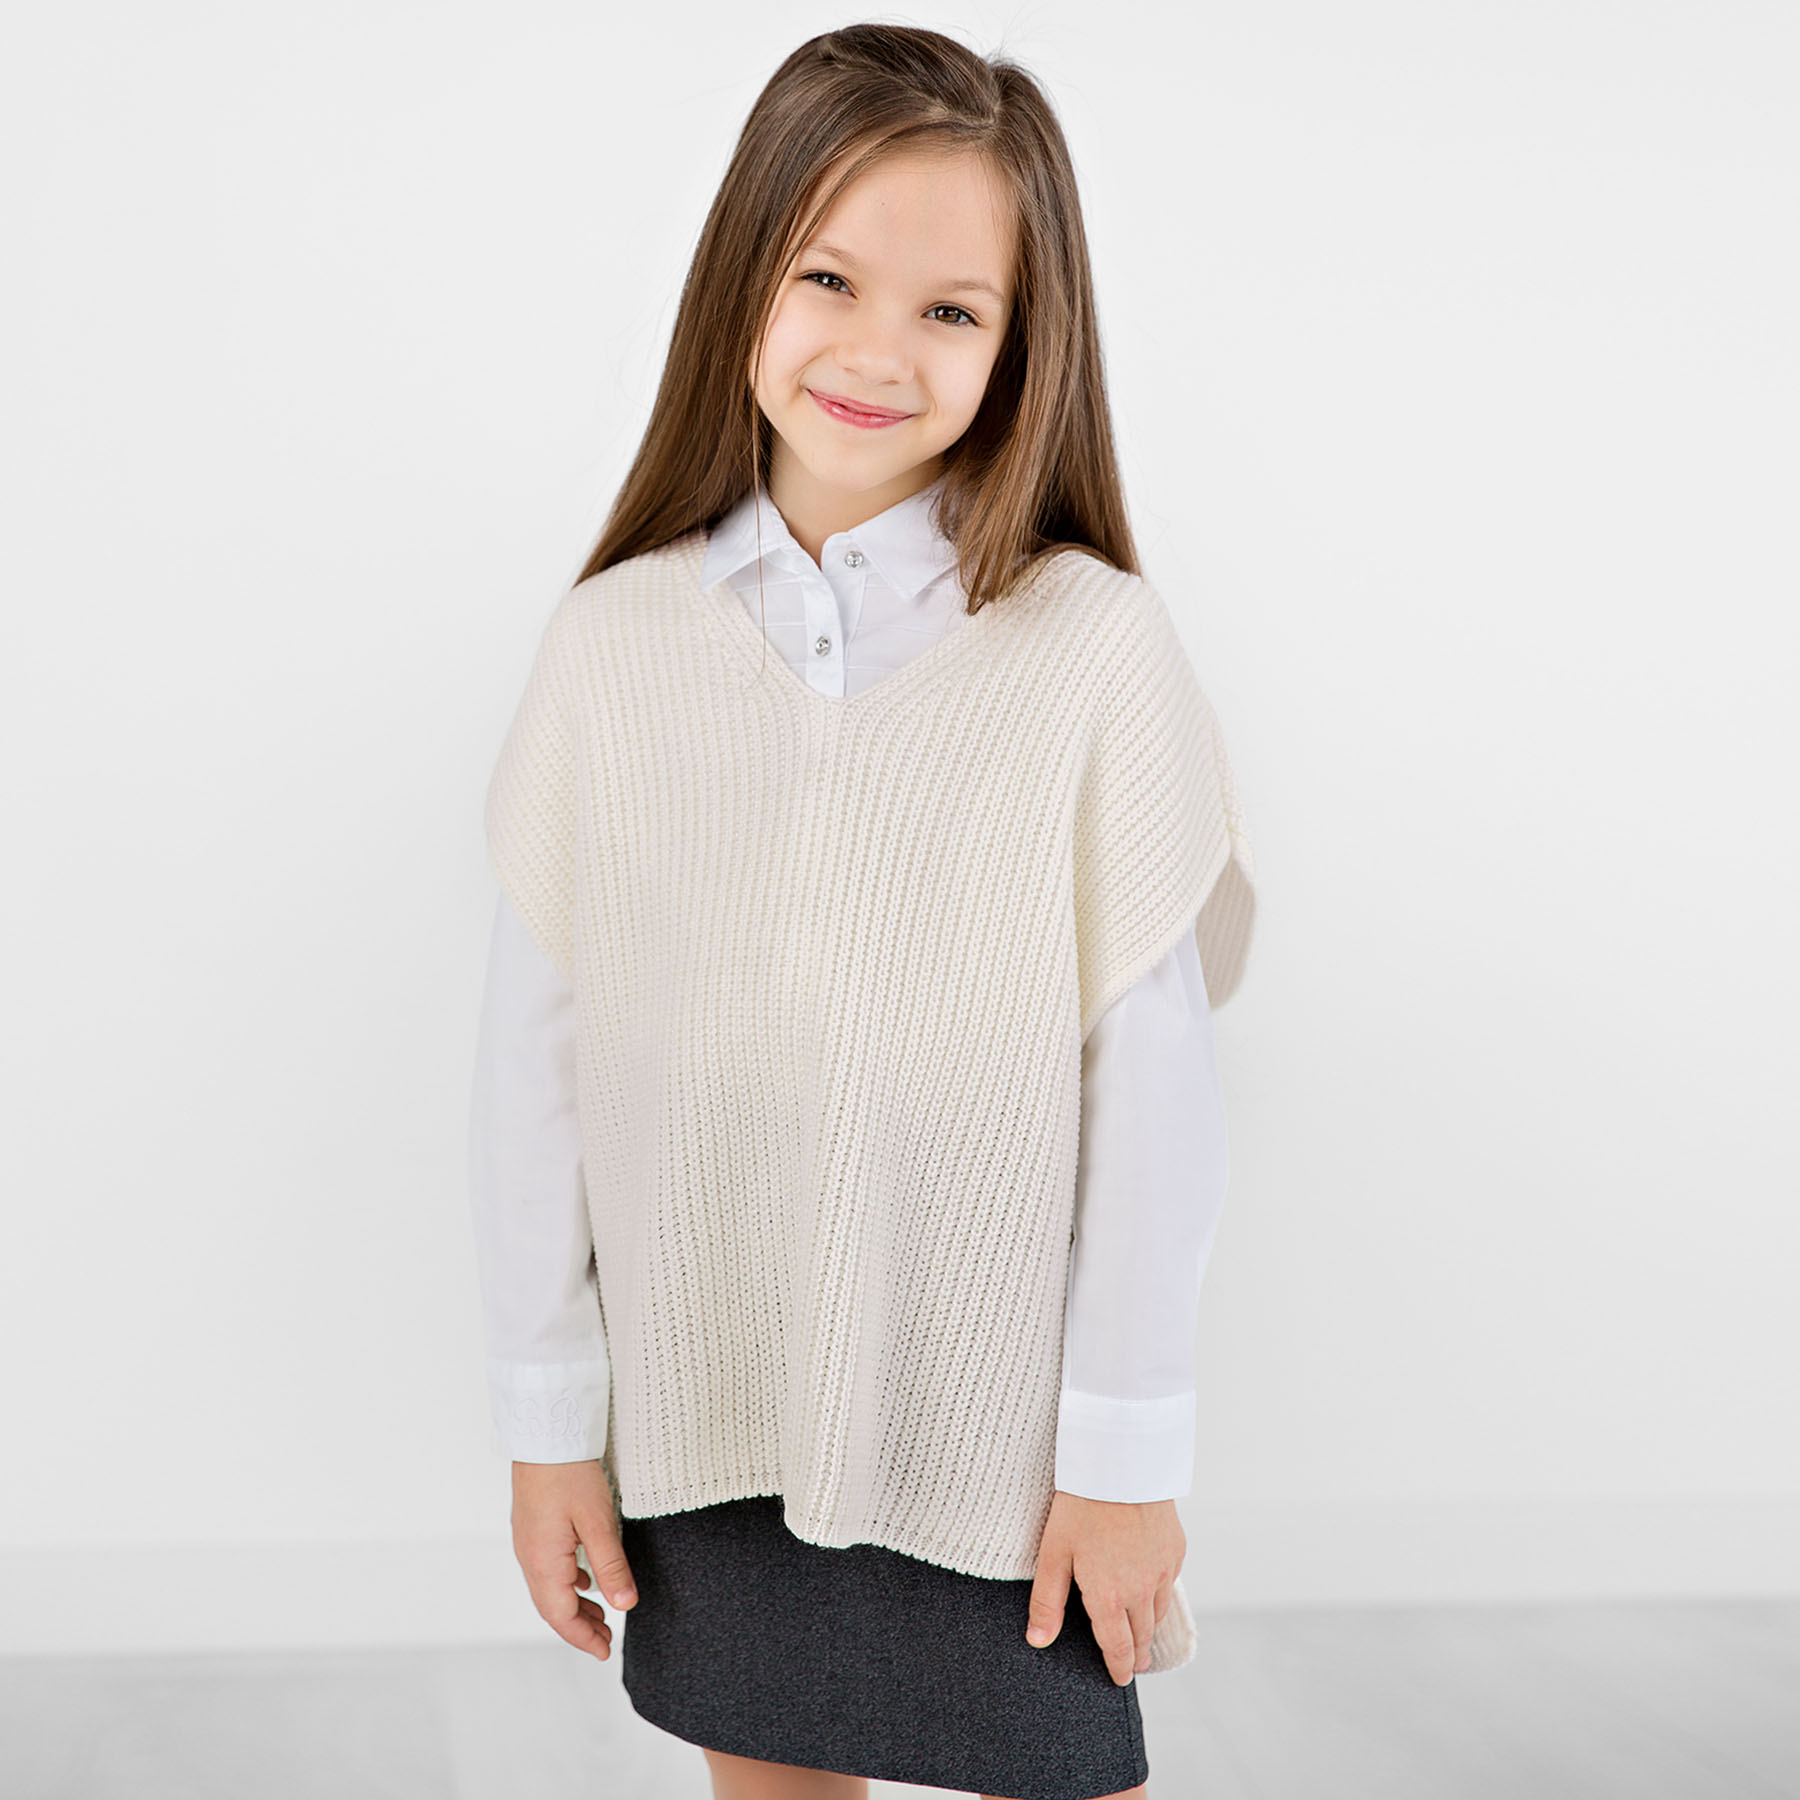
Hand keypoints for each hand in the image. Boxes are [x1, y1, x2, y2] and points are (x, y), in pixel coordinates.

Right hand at [510, 1459, 637, 1660]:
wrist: (544, 1434)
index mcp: (543, 1562)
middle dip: (579, 1628)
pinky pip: (547, 1568)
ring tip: (600, 1616)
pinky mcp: (532, 1527)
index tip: (605, 1651)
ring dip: (573, 1607)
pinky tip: (585, 1579)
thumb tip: (624, 1605)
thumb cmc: (569, 1472)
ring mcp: (528, 1542)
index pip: (561, 1616)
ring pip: (549, 1588)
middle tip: (607, 1640)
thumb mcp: (598, 1521)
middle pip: (552, 1607)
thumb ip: (611, 1566)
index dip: (583, 1638)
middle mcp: (529, 1557)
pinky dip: (567, 1583)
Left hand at [1024, 1489, 1184, 1685]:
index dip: (1118, 1667)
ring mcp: (1162, 1569)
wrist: (1121, 1461)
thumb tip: (1038, 1641)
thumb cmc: (1081, 1504)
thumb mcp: (1053, 1552)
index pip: (1117, 1646)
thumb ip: (1047, 1601)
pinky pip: (1169, 1583)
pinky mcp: (1175, 1548)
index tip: (1119, 1678)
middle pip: (1142, 1635)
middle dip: (1135, 1653)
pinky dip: (1160, 1594)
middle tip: (1132, 1664)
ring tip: (1142, 1635)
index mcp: (1110, 1596)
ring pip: (1158, 1612)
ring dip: (1149, 1627)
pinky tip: (1152, 1591)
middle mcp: (1141, 1589)